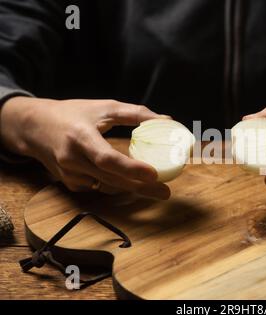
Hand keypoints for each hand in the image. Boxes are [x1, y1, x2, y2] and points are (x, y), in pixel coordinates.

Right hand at [0, 97, 170, 198]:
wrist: (34, 127)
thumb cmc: (73, 113)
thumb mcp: (103, 107)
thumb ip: (135, 113)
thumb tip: (166, 120)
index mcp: (80, 137)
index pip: (106, 158)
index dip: (130, 168)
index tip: (153, 174)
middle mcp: (72, 159)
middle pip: (111, 180)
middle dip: (141, 188)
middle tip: (165, 192)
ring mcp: (70, 175)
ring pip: (107, 187)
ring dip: (132, 189)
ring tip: (156, 188)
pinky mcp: (70, 183)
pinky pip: (99, 188)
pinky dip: (117, 186)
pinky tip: (131, 183)